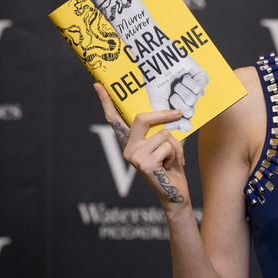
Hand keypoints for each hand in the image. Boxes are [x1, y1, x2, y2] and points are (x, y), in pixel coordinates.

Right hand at [94, 83, 189, 206]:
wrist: (175, 193)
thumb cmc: (171, 167)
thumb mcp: (165, 145)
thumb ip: (160, 132)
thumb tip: (173, 112)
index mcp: (131, 142)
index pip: (115, 120)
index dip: (106, 102)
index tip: (99, 85)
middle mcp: (128, 149)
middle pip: (142, 118)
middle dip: (163, 114)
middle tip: (178, 112)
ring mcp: (134, 156)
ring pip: (164, 133)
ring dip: (177, 145)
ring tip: (173, 158)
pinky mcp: (144, 164)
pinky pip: (168, 145)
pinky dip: (177, 154)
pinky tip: (171, 166)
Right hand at [146, 57, 209, 132]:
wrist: (157, 61)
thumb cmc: (155, 81)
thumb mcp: (158, 104)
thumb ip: (170, 120)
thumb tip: (187, 127)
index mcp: (177, 107)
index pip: (185, 121)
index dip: (180, 118)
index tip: (173, 112)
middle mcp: (187, 99)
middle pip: (190, 112)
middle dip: (178, 101)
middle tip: (171, 92)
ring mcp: (195, 89)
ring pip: (194, 99)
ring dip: (182, 90)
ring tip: (176, 82)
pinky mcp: (201, 79)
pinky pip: (200, 88)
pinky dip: (189, 82)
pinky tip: (184, 76)